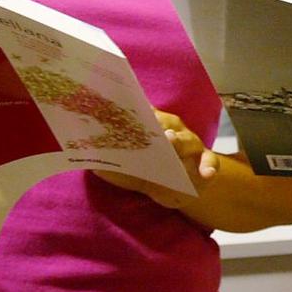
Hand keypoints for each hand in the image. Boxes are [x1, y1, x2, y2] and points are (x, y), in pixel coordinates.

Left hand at [93, 110, 216, 209]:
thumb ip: (103, 158)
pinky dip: (209, 166)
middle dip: (158, 125)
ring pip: (188, 140)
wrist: (168, 187)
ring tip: (172, 144)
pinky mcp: (203, 161)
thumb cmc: (140, 170)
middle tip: (146, 127)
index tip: (123, 105)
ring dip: (180, 141)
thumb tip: (81, 152)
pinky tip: (206, 174)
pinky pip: (210, 161)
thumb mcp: (118, 166)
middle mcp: (171, 129)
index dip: (134, 109)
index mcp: (150, 124)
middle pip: (166, 123)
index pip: (141, 112)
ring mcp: (189, 144)